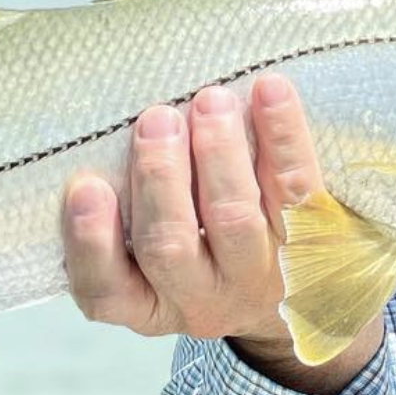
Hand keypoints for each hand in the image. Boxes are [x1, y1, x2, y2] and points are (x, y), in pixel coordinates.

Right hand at [63, 74, 378, 393]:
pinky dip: (283, 135)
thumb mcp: (147, 262)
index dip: (92, 242)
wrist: (299, 298)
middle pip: (168, 246)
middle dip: (159, 178)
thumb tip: (102, 133)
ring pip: (233, 218)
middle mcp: (199, 297)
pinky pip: (295, 188)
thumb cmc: (199, 253)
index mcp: (145, 303)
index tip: (85, 186)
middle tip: (156, 120)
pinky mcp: (310, 242)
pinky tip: (270, 91)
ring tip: (210, 102)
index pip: (105, 290)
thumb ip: (123, 212)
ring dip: (218, 155)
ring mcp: (257, 273)